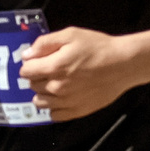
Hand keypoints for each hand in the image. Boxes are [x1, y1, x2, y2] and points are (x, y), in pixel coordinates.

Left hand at [19, 26, 143, 119]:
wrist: (123, 64)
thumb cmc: (98, 47)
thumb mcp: (71, 35)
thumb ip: (45, 43)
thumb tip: (27, 55)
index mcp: (54, 67)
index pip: (26, 71)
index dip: (30, 64)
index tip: (37, 61)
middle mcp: (57, 87)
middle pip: (32, 86)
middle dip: (37, 77)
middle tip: (50, 70)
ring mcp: (66, 102)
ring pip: (40, 102)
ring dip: (43, 93)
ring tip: (55, 84)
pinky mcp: (77, 111)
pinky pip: (54, 115)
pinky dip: (53, 108)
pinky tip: (61, 98)